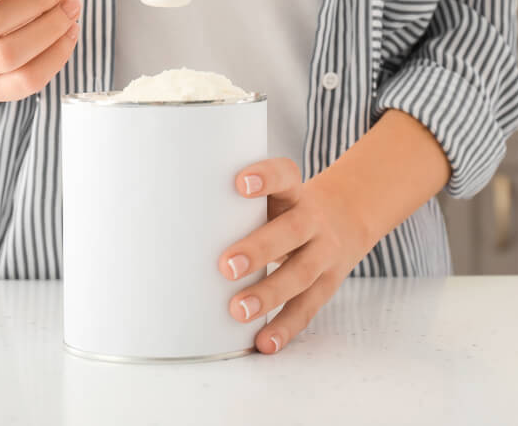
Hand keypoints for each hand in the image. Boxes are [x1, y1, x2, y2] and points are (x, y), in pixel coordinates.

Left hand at [218, 158, 375, 353]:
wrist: (347, 218)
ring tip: (238, 310)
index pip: (286, 176)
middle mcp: (313, 220)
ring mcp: (324, 253)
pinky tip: (264, 341)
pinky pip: (307, 308)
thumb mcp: (276, 195)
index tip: (239, 184)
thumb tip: (170, 224)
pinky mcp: (327, 284)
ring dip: (269, 294)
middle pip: (292, 231)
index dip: (266, 177)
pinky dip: (285, 327)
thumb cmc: (288, 209)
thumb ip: (238, 205)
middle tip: (226, 265)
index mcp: (294, 193)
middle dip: (260, 249)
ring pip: (301, 273)